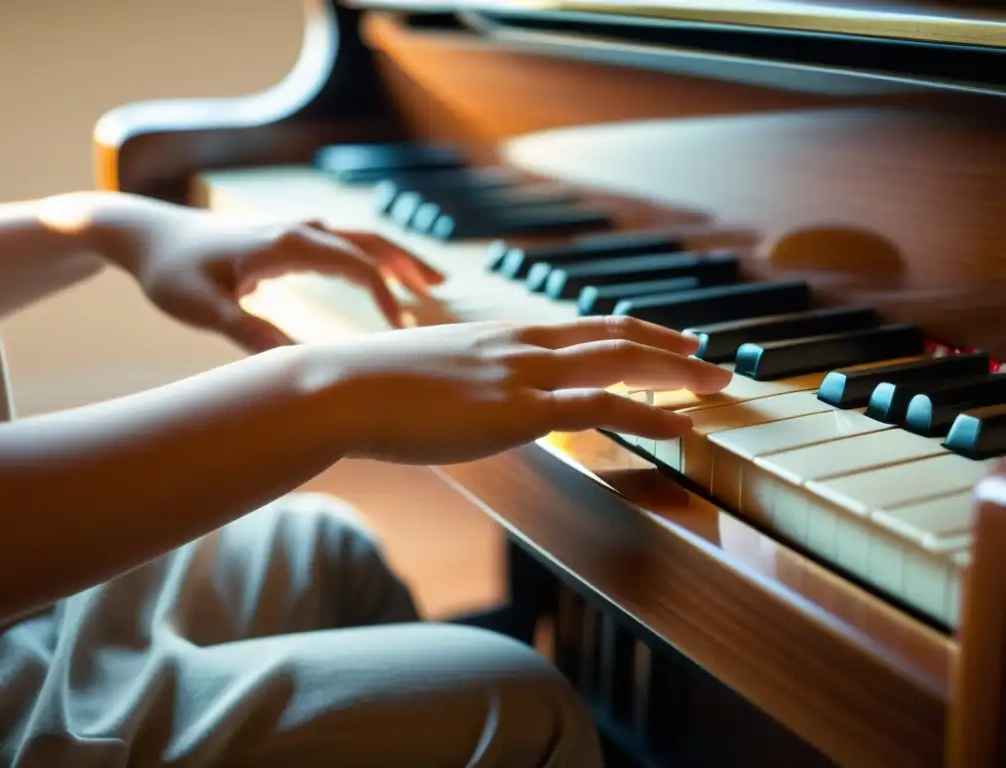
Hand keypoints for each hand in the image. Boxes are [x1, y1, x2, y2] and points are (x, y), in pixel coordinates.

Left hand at [93, 195, 441, 351]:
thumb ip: (249, 332)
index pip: (355, 265)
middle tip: (441, 286)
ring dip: (393, 256)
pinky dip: (367, 258)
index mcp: (286, 243)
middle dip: (407, 262)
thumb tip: (295, 364)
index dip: (384, 297)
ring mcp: (291, 229)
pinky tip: (374, 278)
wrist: (142, 233)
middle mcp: (296, 229)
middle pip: (368, 240)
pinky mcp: (282, 237)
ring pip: (357, 237)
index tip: (400, 331)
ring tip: (426, 281)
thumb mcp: (203, 309)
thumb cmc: (170, 272)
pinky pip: (339, 243)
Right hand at [324, 316, 731, 464]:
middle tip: (712, 359)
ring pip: (622, 362)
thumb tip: (472, 401)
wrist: (346, 388)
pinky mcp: (521, 409)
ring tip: (718, 385)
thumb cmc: (376, 386)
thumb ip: (466, 381)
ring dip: (679, 373)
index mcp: (505, 334)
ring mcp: (526, 374)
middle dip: (673, 347)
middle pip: (617, 335)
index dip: (634, 331)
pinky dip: (651, 414)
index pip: (586, 326)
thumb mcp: (432, 372)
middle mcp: (525, 345)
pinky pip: (603, 406)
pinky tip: (682, 424)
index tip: (667, 339)